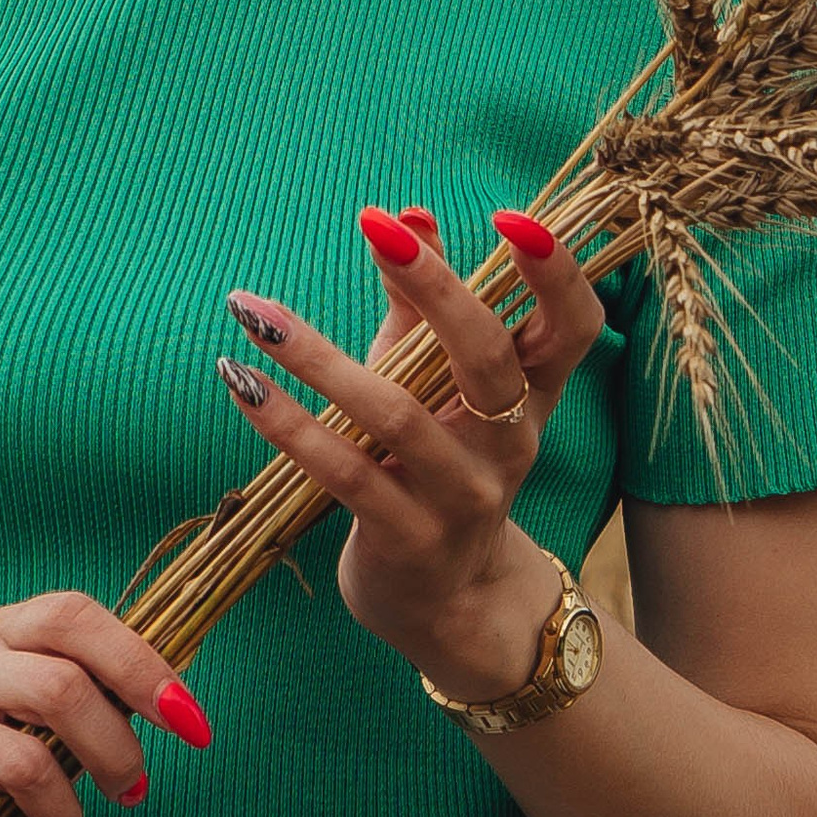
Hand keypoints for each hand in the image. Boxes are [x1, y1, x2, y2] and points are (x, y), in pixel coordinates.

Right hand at [0, 590, 207, 816]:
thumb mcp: (21, 709)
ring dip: (68, 815)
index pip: (73, 618)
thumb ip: (85, 697)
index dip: (140, 664)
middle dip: (116, 750)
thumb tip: (176, 704)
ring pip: (26, 764)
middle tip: (130, 791)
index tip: (189, 721)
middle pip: (61, 689)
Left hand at [217, 205, 604, 704]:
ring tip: (254, 312)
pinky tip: (240, 382)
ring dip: (319, 357)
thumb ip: (422, 302)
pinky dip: (288, 425)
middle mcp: (511, 442)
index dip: (556, 272)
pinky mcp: (408, 540)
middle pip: (490, 357)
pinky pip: (345, 474)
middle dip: (437, 287)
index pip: (576, 325)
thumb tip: (406, 213)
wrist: (445, 603)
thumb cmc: (433, 465)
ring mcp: (464, 496)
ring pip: (398, 416)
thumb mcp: (438, 384)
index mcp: (533, 395)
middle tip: (378, 227)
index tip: (510, 216)